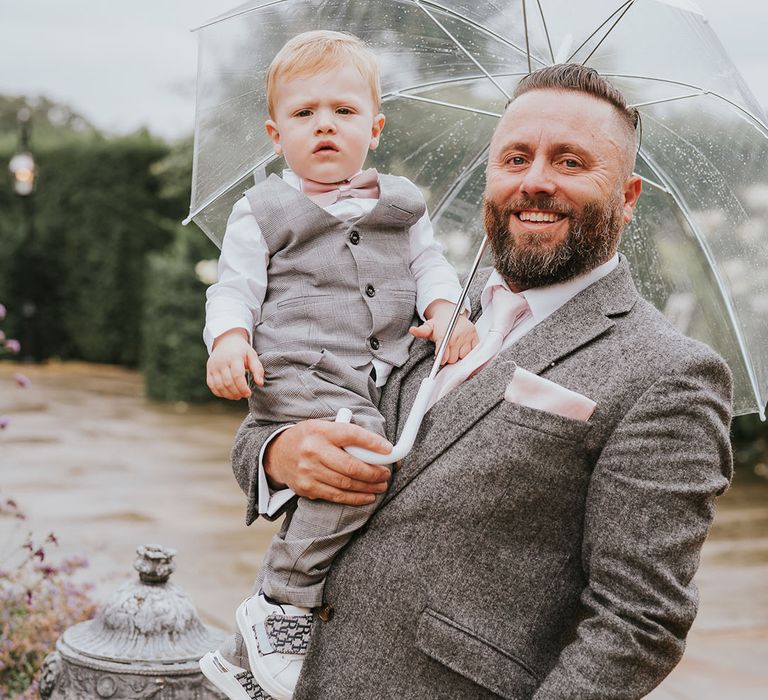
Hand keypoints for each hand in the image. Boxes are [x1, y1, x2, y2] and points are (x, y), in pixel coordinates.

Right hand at [207, 328, 263, 399]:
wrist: (226, 341)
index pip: (237, 376)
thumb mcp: (252, 355)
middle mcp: (221, 362)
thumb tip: (260, 383)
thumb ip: (257, 369)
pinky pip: (212, 386)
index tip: (249, 393)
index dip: (243, 387)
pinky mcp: (209, 370)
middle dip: (237, 392)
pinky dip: (219, 393)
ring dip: (229, 395)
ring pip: (219, 386)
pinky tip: (228, 394)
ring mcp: (213, 366)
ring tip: (237, 396)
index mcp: (234, 357)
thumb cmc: (242, 350)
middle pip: (228, 383)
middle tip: (244, 395)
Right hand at [264, 420, 392, 504]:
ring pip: (345, 484)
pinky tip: (367, 496)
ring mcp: (309, 472)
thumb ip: (344, 434)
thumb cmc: (307, 438)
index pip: (351, 435)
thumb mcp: (322, 427)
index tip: (388, 450)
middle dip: (374, 472)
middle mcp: (313, 451)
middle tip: (386, 474)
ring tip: (381, 485)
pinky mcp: (307, 488)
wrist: (277, 454)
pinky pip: (336, 496)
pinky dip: (355, 498)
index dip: (372, 443)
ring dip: (368, 487)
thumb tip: (376, 446)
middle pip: (351, 466)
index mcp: (320, 431)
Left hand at [410, 300, 477, 364]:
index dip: (441, 359)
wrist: (451, 312)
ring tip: (455, 348)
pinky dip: (469, 352)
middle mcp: (456, 336)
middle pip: (453, 359)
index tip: (440, 358)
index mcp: (444, 335)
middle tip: (447, 351)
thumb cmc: (439, 323)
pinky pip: (473, 351)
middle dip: (449, 358)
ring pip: (464, 357)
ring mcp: (467, 336)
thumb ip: (421, 331)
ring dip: (459, 355)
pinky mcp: (475, 336)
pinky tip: (463, 347)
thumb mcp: (428, 326)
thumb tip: (412, 330)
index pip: (443, 356)